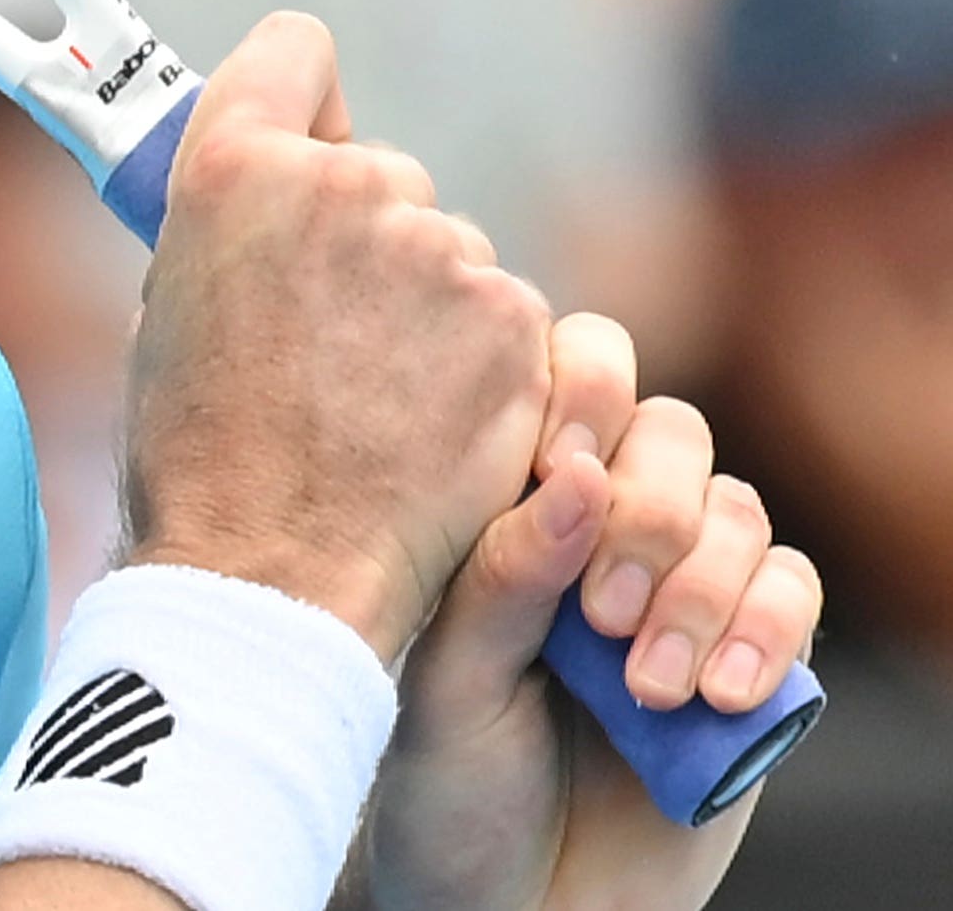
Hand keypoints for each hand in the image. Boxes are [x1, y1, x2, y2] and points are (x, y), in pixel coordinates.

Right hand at [124, 13, 552, 659]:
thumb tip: (273, 207)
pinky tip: (423, 434)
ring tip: (367, 407)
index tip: (302, 137)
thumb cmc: (199, 458)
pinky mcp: (515, 330)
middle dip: (362, 241)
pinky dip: (478, 371)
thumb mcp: (165, 309)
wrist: (274, 576)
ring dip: (422, 312)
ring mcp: (443, 256)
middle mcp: (346, 188)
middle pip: (377, 175)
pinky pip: (502, 324)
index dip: (299, 99)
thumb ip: (230, 229)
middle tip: (321, 338)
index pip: (295, 51)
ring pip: (445, 256)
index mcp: (236, 170)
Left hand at [354, 313, 822, 910]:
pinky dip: (766, 630)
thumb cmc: (443, 784)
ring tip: (649, 687)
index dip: (580, 391)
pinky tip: (715, 696)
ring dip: (703, 590)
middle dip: (649, 516)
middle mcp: (599, 525)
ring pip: (736, 510)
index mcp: (509, 499)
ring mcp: (680, 583)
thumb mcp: (441, 681)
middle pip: (669, 433)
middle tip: (602, 618)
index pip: (567, 376)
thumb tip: (579, 469)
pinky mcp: (748, 652)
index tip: (550, 460)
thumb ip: (501, 578)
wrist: (506, 902)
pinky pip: (791, 593)